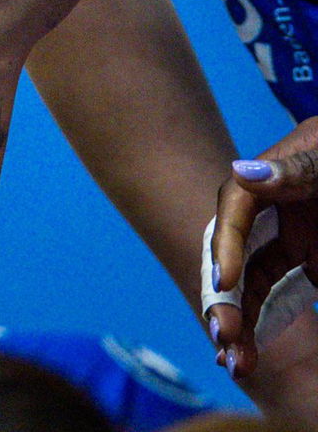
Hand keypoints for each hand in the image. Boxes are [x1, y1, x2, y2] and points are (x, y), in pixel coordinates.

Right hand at [208, 117, 317, 379]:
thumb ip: (298, 169)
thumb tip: (242, 172)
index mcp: (274, 178)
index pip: (236, 209)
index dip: (227, 245)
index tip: (226, 281)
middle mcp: (274, 210)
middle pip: (236, 254)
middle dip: (226, 298)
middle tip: (225, 339)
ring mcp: (293, 239)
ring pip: (251, 284)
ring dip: (240, 323)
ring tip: (237, 365)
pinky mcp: (309, 263)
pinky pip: (278, 297)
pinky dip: (262, 325)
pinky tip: (248, 355)